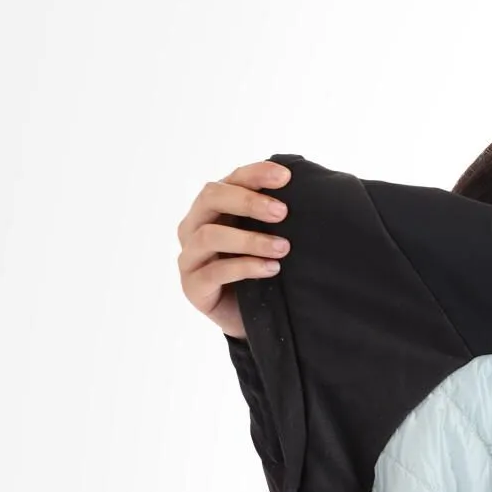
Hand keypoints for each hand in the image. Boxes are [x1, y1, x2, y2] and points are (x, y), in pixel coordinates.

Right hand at [177, 160, 292, 338]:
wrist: (248, 318)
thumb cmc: (257, 271)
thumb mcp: (265, 238)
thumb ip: (271, 216)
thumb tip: (302, 192)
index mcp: (211, 209)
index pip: (229, 180)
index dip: (255, 174)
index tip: (286, 177)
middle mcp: (193, 226)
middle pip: (210, 198)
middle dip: (248, 201)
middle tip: (282, 212)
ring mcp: (189, 256)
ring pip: (209, 235)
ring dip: (250, 239)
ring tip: (283, 247)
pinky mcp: (192, 286)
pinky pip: (215, 271)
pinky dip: (246, 267)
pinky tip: (272, 269)